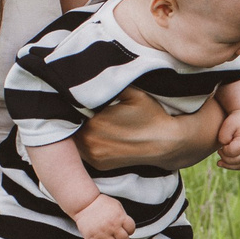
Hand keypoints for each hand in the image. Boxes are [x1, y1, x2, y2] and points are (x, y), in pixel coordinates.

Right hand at [74, 195, 134, 238]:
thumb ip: (123, 216)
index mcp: (119, 217)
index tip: (128, 232)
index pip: (131, 228)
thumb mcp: (116, 206)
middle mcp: (112, 226)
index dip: (130, 231)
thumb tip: (128, 228)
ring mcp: (102, 234)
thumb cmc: (101, 204)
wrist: (84, 203)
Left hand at [75, 88, 223, 174]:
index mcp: (94, 123)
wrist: (166, 143)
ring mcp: (94, 156)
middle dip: (77, 114)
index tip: (81, 96)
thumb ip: (110, 83)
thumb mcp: (132, 92)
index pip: (74, 108)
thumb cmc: (150, 115)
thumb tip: (91, 74)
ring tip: (90, 118)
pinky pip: (83, 150)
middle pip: (73, 123)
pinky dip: (86, 141)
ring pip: (76, 137)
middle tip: (84, 105)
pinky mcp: (99, 164)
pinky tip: (97, 133)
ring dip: (80, 128)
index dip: (76, 101)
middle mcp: (89, 142)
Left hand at [216, 108, 239, 169]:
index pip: (231, 152)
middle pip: (236, 161)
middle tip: (219, 151)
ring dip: (229, 165)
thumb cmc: (235, 120)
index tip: (221, 145)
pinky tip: (227, 164)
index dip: (223, 150)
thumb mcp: (227, 125)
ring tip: (220, 162)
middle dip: (224, 158)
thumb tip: (224, 150)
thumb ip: (223, 138)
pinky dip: (235, 166)